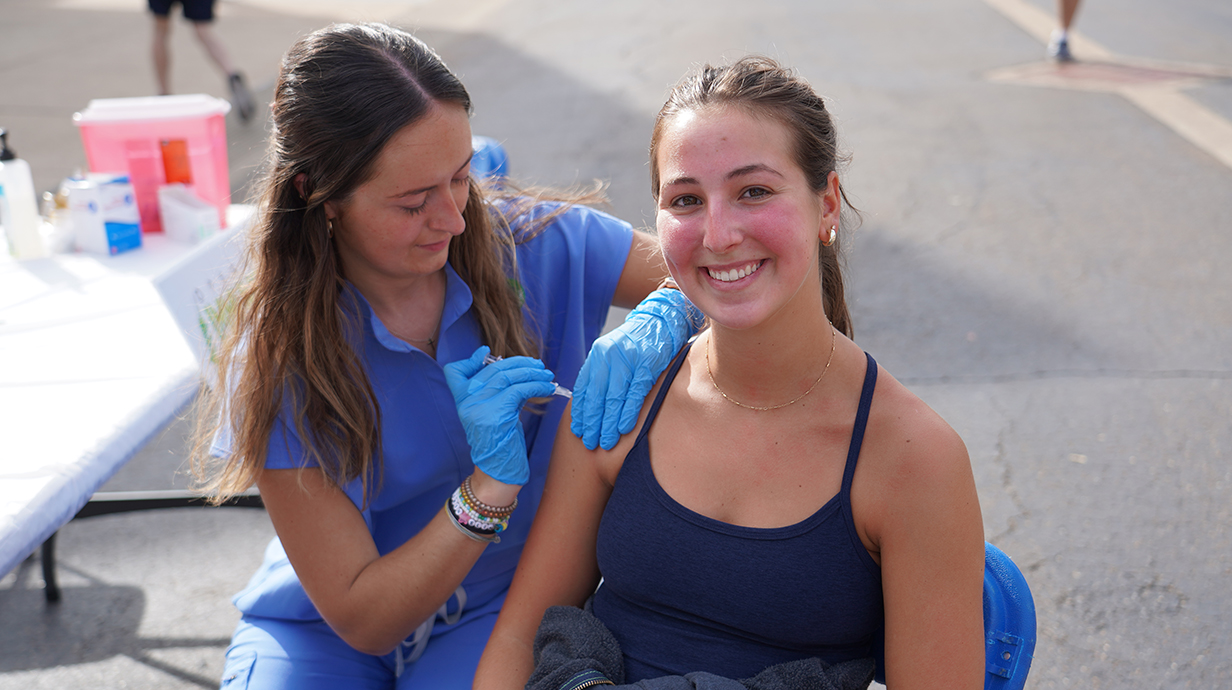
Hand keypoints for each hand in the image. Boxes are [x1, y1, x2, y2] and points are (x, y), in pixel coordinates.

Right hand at [444, 346, 557, 485]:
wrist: (497, 473)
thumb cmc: (499, 443)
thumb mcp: (492, 413)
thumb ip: (497, 392)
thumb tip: (518, 370)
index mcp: (462, 401)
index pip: (455, 372)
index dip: (470, 360)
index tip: (487, 353)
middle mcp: (467, 402)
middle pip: (493, 370)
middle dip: (520, 364)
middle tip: (539, 366)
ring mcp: (479, 408)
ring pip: (507, 377)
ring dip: (533, 373)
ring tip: (547, 375)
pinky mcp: (496, 415)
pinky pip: (519, 390)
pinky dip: (537, 385)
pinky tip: (548, 388)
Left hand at [570, 287, 702, 450]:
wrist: (662, 319)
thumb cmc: (638, 341)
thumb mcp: (613, 352)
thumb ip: (602, 373)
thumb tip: (590, 403)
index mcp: (598, 354)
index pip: (584, 387)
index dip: (580, 411)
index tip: (578, 429)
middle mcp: (609, 356)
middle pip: (596, 396)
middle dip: (592, 422)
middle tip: (590, 442)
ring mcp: (627, 360)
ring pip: (613, 398)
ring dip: (608, 423)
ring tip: (605, 441)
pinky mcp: (646, 365)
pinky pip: (634, 394)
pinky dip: (628, 413)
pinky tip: (623, 428)